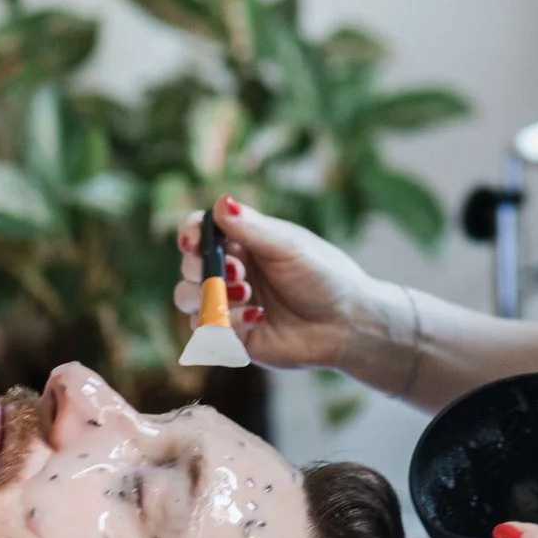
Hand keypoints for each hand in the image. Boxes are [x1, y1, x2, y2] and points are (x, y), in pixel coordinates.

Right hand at [174, 198, 396, 378]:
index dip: (189, 234)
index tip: (193, 240)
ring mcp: (231, 305)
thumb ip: (251, 228)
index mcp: (245, 243)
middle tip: (239, 272)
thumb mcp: (289, 247)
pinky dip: (225, 323)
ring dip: (209, 295)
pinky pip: (207, 331)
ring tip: (245, 294)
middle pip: (189, 266)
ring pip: (188, 299)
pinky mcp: (235, 336)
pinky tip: (256, 318)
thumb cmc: (326, 277)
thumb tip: (220, 201)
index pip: (200, 233)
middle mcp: (233, 272)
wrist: (349, 324)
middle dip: (202, 268)